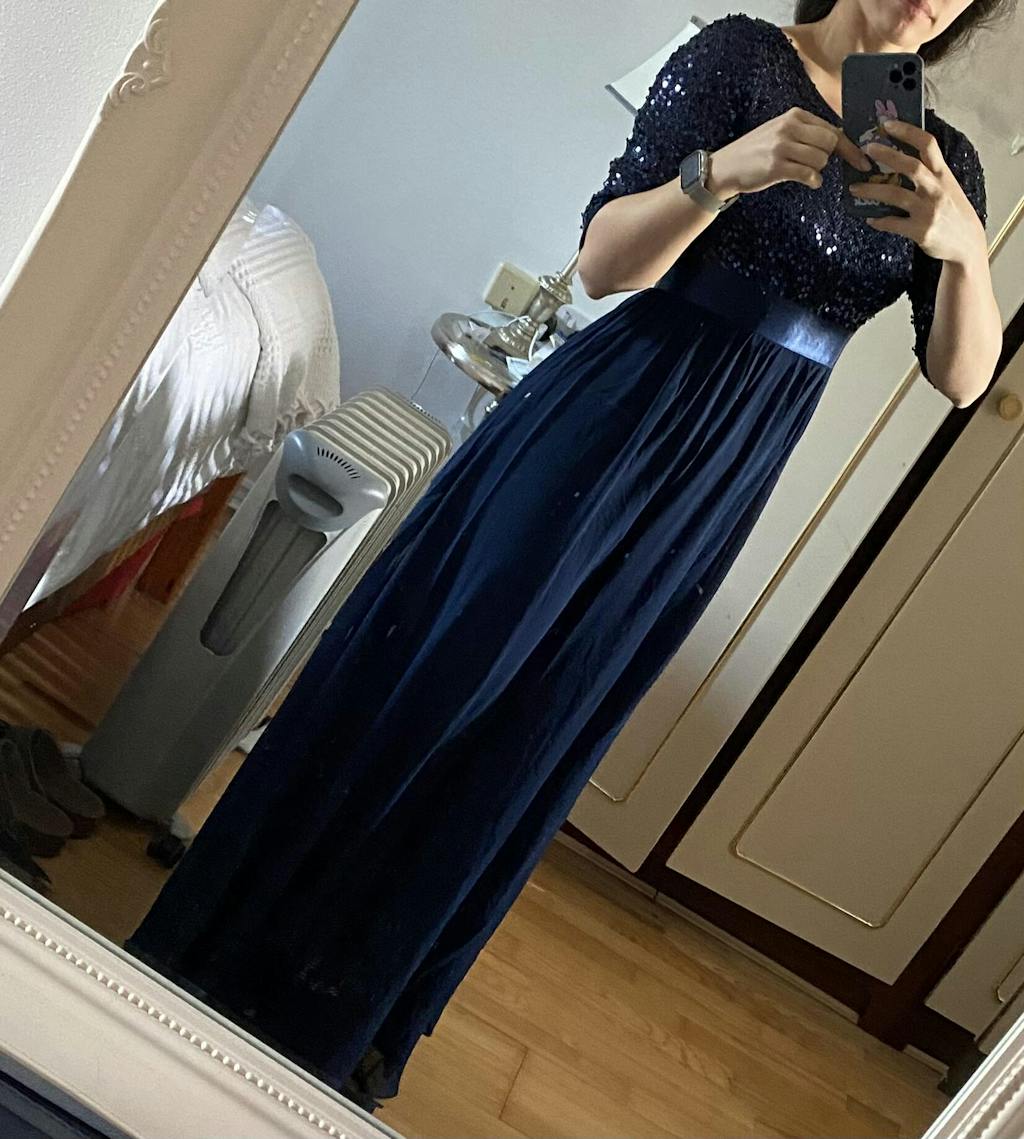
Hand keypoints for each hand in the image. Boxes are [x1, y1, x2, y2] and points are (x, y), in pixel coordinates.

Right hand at [709, 107, 870, 197]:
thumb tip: (839, 140)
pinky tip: (808, 181)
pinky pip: (808, 174)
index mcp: (795, 116)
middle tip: (816, 165)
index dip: (849, 147)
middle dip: (829, 158)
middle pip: (830, 143)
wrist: (726, 166)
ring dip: (817, 170)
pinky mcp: (776, 166)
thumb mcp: (781, 133)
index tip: (862, 160)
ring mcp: (782, 146)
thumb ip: (807, 133)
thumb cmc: (757, 152)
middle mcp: (789, 127)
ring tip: (802, 171)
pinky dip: (813, 180)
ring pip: (820, 159)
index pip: (831, 128)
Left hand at [851, 120, 987, 265]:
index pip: (928, 144)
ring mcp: (929, 210)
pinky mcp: (921, 231)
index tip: (888, 124)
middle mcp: (937, 189)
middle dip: (887, 155)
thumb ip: (930, 176)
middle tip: (866, 149)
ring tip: (854, 188)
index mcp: (943, 175)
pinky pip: (893, 223)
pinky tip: (869, 218)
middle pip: (911, 166)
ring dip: (872, 190)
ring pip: (896, 195)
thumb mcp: (948, 188)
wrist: (967, 244)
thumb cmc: (953, 213)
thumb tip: (900, 162)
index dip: (908, 131)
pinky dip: (879, 220)